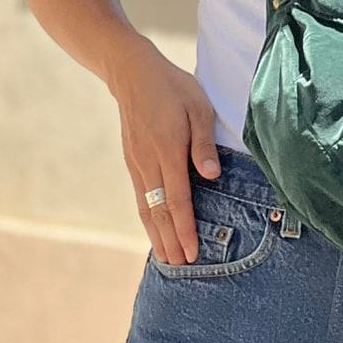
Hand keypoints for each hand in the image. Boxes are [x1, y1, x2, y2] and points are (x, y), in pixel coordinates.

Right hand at [110, 38, 224, 265]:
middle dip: (171, 242)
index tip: (192, 252)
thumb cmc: (173, 87)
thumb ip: (203, 143)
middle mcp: (148, 162)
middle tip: (182, 268)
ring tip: (167, 259)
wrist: (131, 73)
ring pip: (146, 208)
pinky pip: (140, 197)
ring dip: (157, 235)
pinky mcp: (132, 162)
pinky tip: (155, 230)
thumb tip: (211, 176)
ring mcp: (136, 164)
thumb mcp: (198, 107)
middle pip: (159, 211)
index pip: (178, 200)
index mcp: (167, 150)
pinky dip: (148, 219)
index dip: (185, 229)